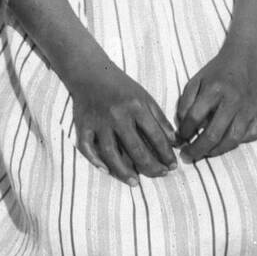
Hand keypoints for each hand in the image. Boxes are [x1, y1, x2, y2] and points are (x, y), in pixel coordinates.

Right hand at [66, 59, 177, 186]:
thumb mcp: (145, 97)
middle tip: (160, 175)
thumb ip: (160, 119)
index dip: (165, 153)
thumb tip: (174, 142)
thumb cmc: (121, 87)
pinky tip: (106, 170)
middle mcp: (117, 115)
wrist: (91, 73)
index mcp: (135, 106)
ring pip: (110, 152)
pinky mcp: (82, 125)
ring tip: (135, 182)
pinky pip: (87, 147)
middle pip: (135, 148)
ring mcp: (98, 121)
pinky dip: (95, 160)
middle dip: (150, 166)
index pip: (155, 135)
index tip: (172, 166)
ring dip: (123, 170)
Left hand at [175, 45, 256, 163]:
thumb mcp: (196, 80)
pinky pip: (249, 137)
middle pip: (213, 134)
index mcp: (215, 89)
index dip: (185, 131)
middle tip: (188, 156)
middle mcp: (233, 100)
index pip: (195, 117)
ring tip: (205, 153)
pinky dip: (237, 143)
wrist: (246, 59)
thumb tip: (182, 127)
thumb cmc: (218, 72)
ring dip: (216, 151)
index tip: (180, 138)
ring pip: (232, 140)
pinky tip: (226, 141)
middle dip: (197, 149)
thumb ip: (186, 102)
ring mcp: (249, 109)